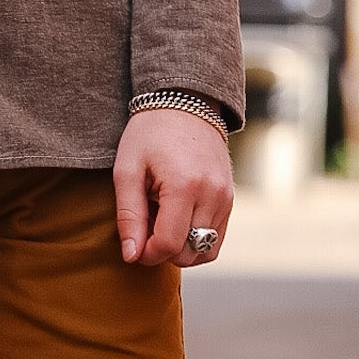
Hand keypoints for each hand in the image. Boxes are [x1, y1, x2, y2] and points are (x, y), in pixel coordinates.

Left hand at [112, 108, 232, 267]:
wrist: (185, 101)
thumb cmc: (150, 133)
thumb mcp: (127, 168)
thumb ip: (129, 215)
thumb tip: (132, 257)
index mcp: (184, 186)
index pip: (168, 245)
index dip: (146, 254)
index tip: (133, 243)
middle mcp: (212, 194)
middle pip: (188, 253)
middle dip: (162, 250)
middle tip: (145, 224)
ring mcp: (226, 198)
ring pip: (205, 251)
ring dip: (180, 247)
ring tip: (161, 219)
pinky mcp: (231, 199)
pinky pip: (216, 238)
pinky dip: (196, 239)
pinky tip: (177, 218)